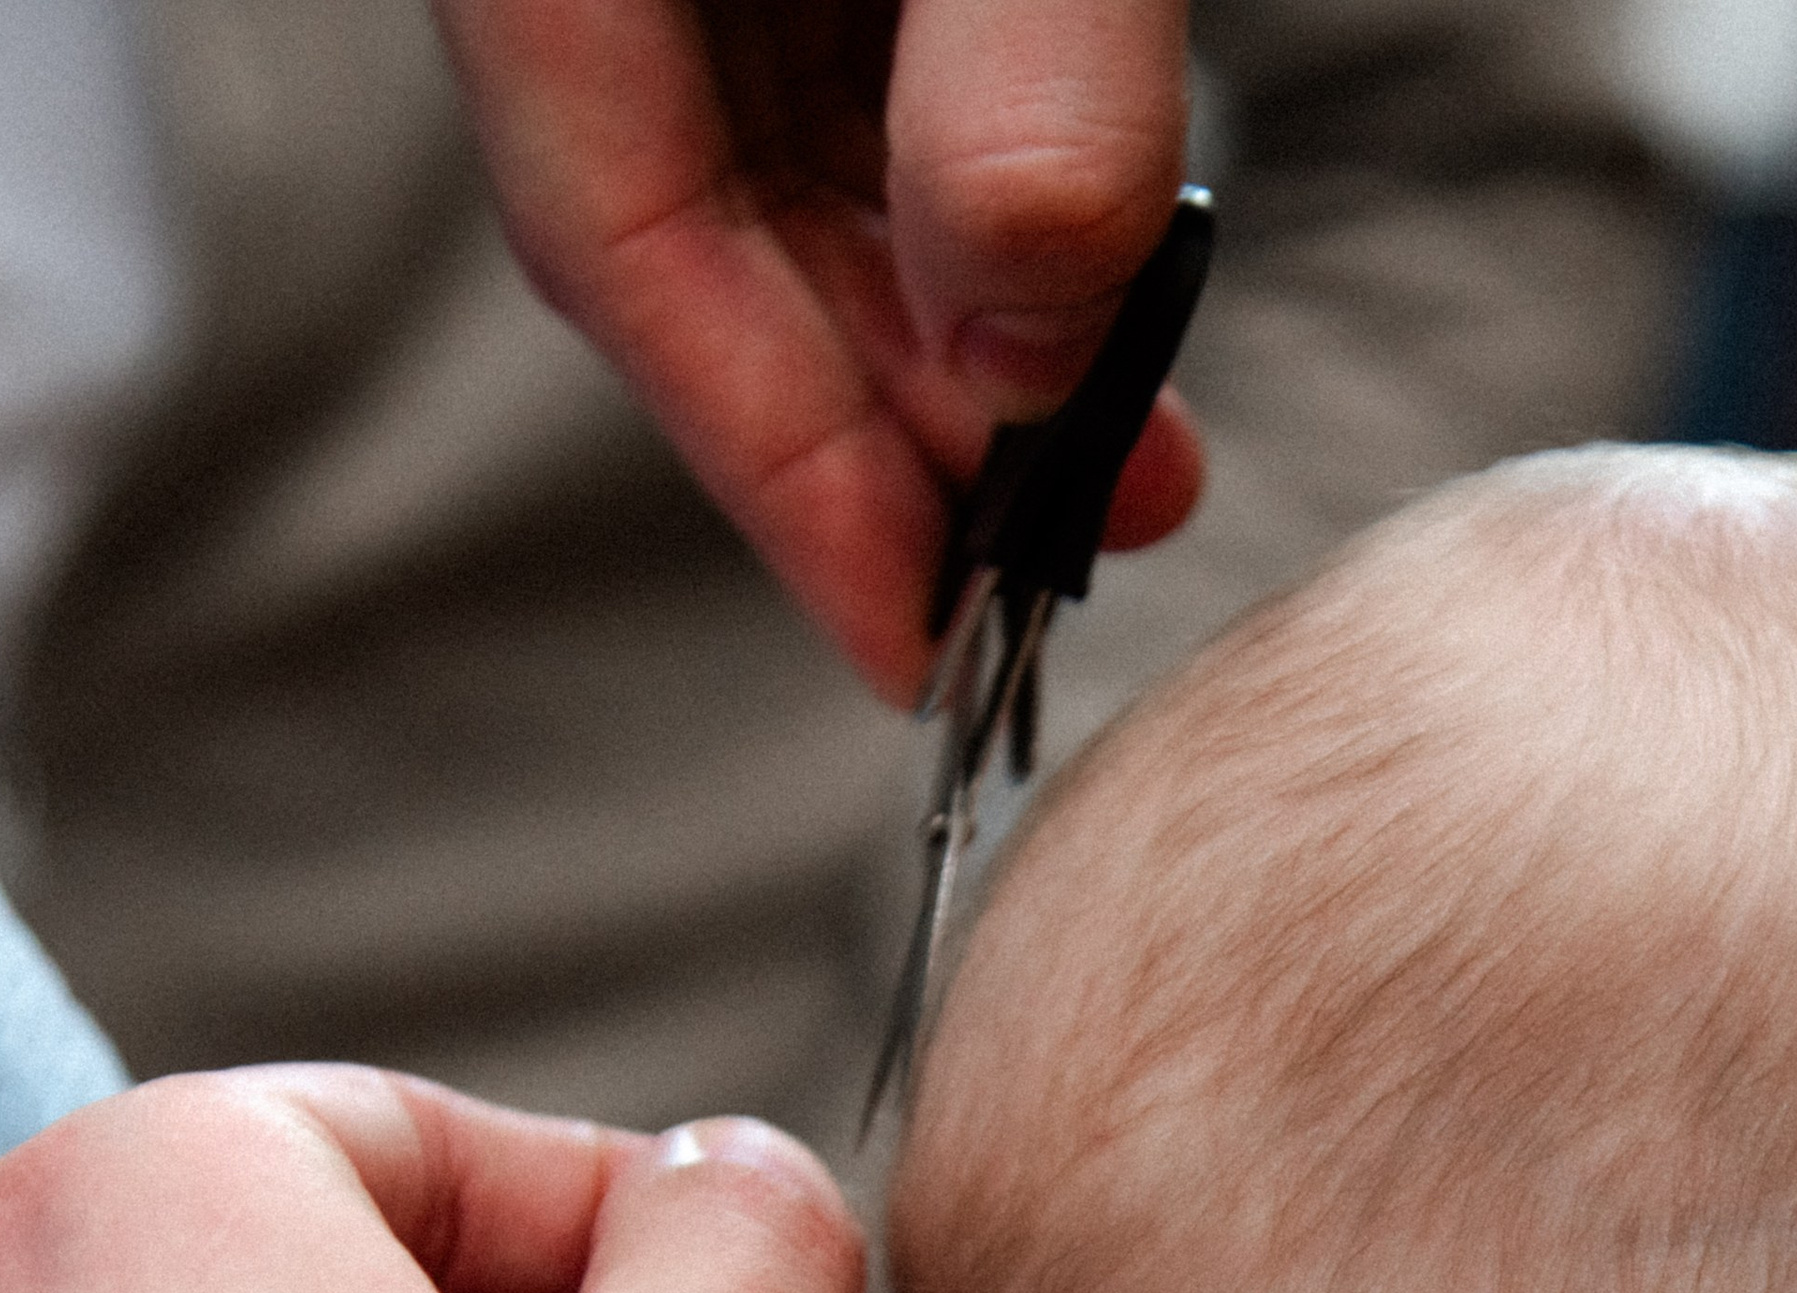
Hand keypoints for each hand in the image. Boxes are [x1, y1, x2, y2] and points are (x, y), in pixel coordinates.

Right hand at [432, 0, 1205, 700]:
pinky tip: (1085, 304)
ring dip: (954, 345)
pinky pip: (850, 99)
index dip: (779, 476)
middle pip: (696, 244)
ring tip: (1119, 455)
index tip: (915, 650)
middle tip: (1065, 557)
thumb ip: (1020, 75)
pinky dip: (969, 218)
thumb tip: (1024, 351)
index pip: (613, 242)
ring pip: (780, 185)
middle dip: (899, 436)